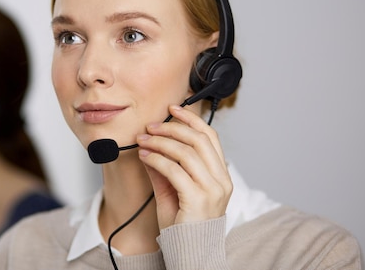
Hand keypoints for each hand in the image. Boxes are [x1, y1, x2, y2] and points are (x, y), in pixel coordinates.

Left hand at [137, 104, 231, 229]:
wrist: (189, 255)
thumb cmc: (182, 227)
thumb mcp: (171, 191)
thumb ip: (163, 168)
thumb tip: (149, 145)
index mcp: (221, 176)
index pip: (210, 137)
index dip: (191, 119)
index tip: (172, 109)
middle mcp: (221, 181)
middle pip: (198, 139)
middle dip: (172, 128)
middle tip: (151, 127)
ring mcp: (213, 190)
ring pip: (186, 152)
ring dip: (161, 142)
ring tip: (143, 141)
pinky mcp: (198, 199)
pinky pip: (174, 170)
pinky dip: (157, 159)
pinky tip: (145, 157)